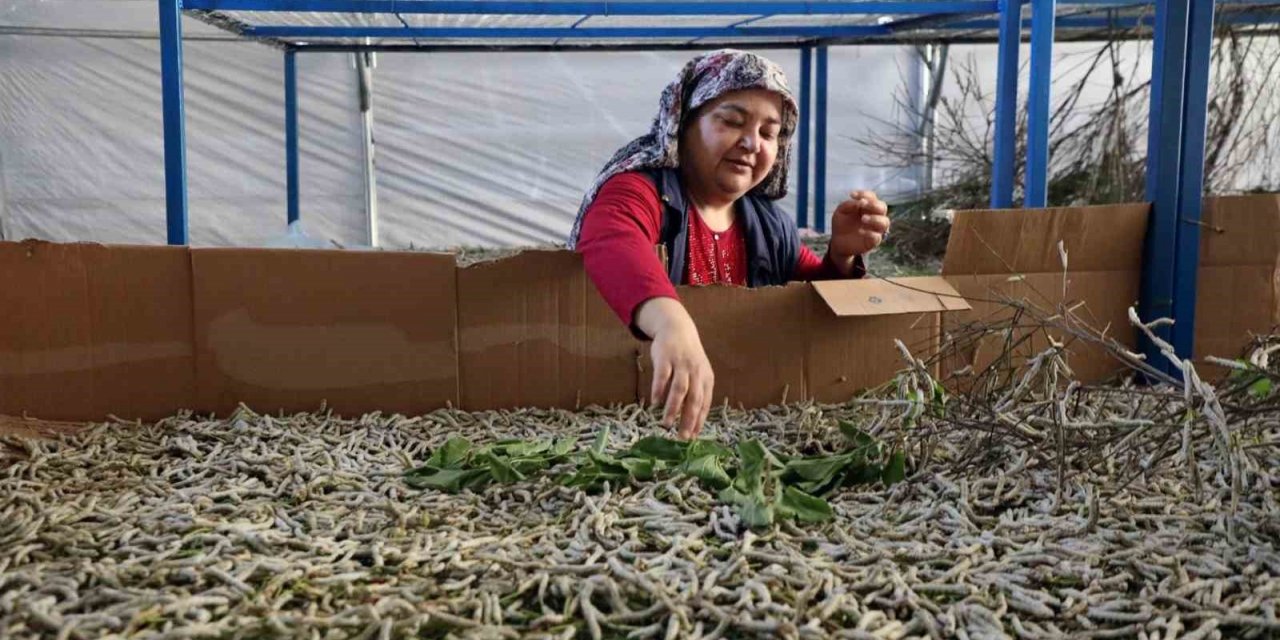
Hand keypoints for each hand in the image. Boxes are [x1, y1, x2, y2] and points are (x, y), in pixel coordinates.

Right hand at [634, 298, 714, 439]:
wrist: (677, 328)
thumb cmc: (687, 358)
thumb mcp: (697, 374)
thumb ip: (694, 394)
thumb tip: (690, 422)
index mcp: (706, 378)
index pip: (704, 403)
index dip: (699, 421)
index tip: (692, 437)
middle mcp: (696, 372)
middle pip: (694, 399)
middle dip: (688, 420)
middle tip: (681, 436)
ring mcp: (681, 364)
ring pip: (679, 389)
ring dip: (673, 408)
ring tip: (666, 424)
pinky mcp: (666, 357)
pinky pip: (663, 376)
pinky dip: (659, 390)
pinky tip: (655, 403)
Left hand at [829, 190, 890, 268]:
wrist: (837, 241)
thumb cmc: (841, 223)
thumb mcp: (840, 212)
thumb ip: (849, 205)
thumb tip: (861, 202)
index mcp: (867, 207)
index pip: (872, 197)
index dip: (864, 194)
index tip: (852, 195)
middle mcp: (874, 216)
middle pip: (883, 207)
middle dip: (874, 205)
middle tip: (862, 205)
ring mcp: (875, 229)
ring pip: (885, 222)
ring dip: (875, 218)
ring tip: (863, 219)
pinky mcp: (873, 241)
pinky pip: (878, 237)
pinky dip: (871, 233)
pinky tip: (861, 231)